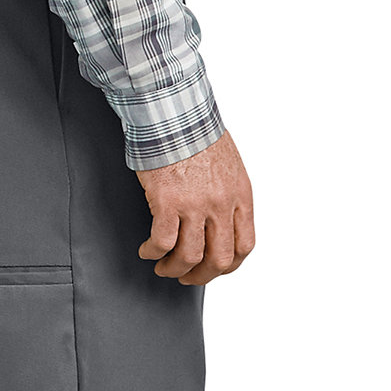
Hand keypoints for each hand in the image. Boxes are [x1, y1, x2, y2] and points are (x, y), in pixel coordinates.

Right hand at [137, 131, 254, 284]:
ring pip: (189, 257)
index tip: (214, 268)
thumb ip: (228, 195)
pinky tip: (147, 250)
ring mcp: (195, 204)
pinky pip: (162, 242)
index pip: (243, 246)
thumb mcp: (228, 166)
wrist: (174, 113)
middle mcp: (221, 203)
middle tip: (186, 276)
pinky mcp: (168, 201)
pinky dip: (153, 252)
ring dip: (174, 269)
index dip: (228, 265)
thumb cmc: (195, 133)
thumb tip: (219, 221)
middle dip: (201, 276)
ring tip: (163, 266)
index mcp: (240, 195)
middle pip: (218, 259)